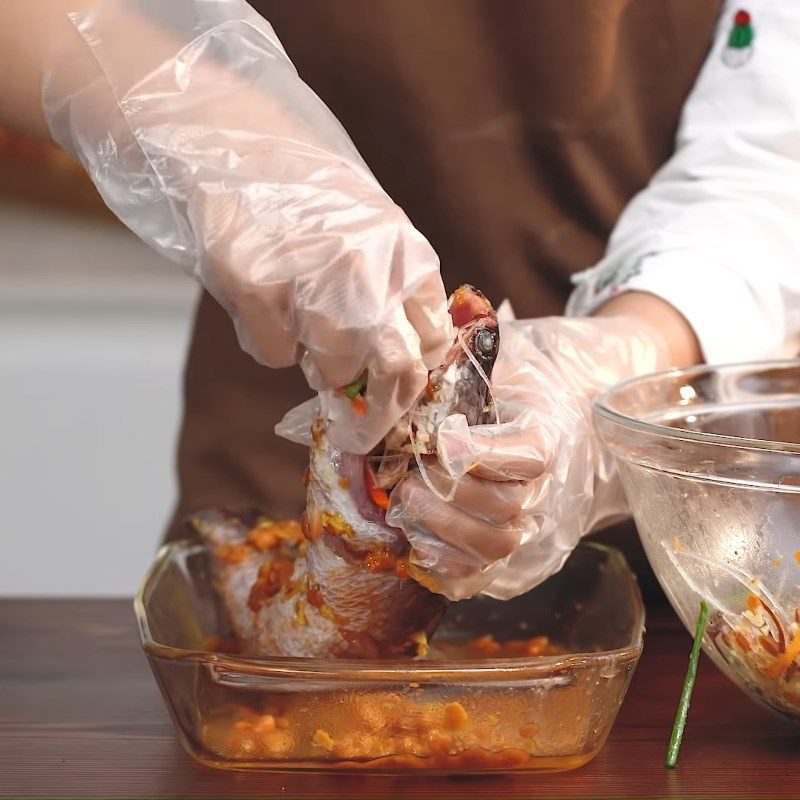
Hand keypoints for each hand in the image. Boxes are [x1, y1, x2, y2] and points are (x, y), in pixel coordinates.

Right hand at [42, 0, 450, 453]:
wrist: (224, 133)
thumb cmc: (299, 185)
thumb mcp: (365, 223)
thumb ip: (386, 283)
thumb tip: (395, 359)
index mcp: (404, 249)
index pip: (435, 338)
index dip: (419, 376)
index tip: (401, 396)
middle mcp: (371, 267)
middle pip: (399, 369)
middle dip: (383, 408)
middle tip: (363, 424)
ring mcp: (316, 279)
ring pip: (336, 371)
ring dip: (317, 366)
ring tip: (296, 324)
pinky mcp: (260, 288)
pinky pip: (276, 354)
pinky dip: (266, 340)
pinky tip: (255, 298)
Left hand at [387, 310, 668, 599]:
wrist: (540, 420)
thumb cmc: (508, 390)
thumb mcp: (498, 366)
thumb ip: (469, 368)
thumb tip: (421, 367)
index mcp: (544, 438)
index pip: (528, 455)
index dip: (482, 453)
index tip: (443, 440)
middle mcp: (540, 488)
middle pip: (506, 508)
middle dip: (451, 495)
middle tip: (412, 478)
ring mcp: (523, 524)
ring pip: (495, 546)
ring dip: (443, 529)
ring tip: (407, 502)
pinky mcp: (501, 551)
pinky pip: (479, 576)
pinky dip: (445, 567)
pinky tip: (417, 544)